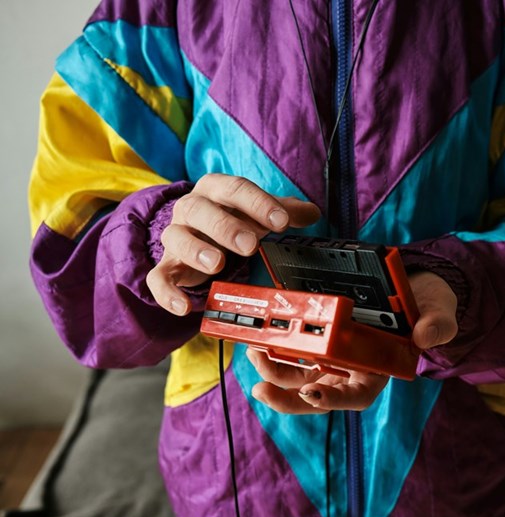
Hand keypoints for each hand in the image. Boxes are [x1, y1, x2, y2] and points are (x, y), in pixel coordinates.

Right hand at [146, 173, 320, 315]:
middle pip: (201, 210)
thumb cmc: (233, 219)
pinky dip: (167, 292)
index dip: (259, 204)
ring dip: (196, 250)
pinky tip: (184, 306)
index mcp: (216, 189)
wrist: (198, 233)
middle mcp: (191, 208)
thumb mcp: (259, 213)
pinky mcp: (167, 265)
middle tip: (250, 244)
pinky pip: (158, 278)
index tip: (281, 222)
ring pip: (176, 238)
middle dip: (226, 227)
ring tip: (217, 264)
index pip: (236, 188)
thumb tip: (312, 213)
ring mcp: (176, 236)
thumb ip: (286, 212)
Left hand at [247, 270, 457, 413]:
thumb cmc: (427, 307)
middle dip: (287, 395)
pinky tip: (257, 341)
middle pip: (317, 394)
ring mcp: (334, 357)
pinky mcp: (319, 339)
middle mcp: (353, 371)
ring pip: (298, 375)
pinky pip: (293, 351)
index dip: (332, 400)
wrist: (414, 287)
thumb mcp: (439, 312)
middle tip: (262, 386)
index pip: (355, 396)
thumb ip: (438, 325)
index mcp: (380, 372)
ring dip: (272, 370)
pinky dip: (274, 348)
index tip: (310, 394)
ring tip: (253, 354)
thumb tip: (427, 338)